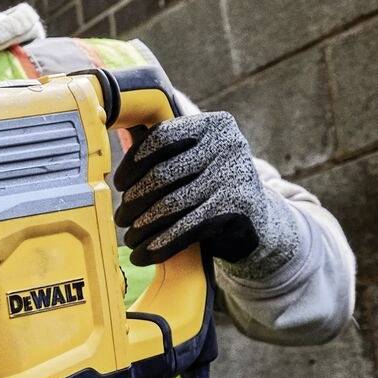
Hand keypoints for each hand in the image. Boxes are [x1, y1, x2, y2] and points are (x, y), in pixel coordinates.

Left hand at [113, 110, 305, 279]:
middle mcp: (229, 144)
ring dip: (143, 227)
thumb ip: (164, 149)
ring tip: (130, 239)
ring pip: (172, 204)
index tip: (119, 185)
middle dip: (134, 201)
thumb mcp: (196, 160)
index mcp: (214, 124)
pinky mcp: (238, 208)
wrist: (259, 221)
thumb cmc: (213, 186)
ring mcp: (236, 175)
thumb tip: (117, 132)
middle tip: (121, 218)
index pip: (160, 137)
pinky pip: (187, 227)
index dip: (132, 163)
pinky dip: (162, 243)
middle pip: (162, 174)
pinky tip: (146, 254)